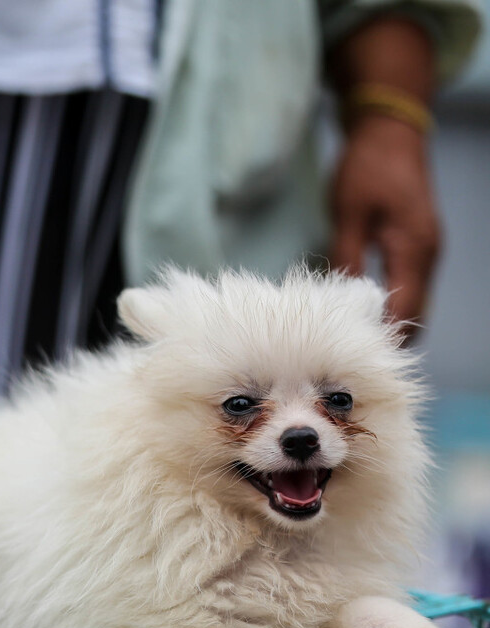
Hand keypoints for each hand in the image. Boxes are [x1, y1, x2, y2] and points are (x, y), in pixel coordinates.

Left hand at [328, 115, 438, 338]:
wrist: (389, 131)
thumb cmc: (366, 167)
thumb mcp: (347, 214)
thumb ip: (347, 257)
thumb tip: (341, 299)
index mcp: (413, 248)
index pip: (406, 309)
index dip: (384, 336)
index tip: (355, 355)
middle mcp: (427, 253)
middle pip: (415, 311)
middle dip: (387, 334)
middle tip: (349, 352)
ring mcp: (425, 248)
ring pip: (414, 299)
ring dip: (390, 318)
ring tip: (352, 336)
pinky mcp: (417, 242)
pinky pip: (409, 282)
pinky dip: (392, 300)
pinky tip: (363, 308)